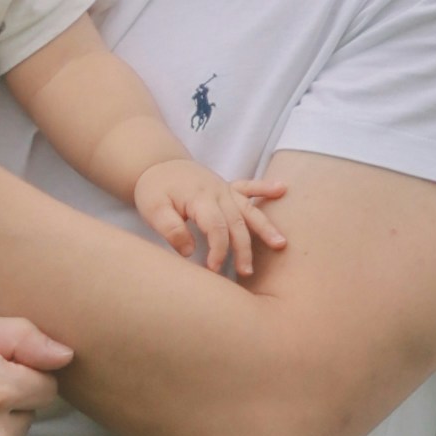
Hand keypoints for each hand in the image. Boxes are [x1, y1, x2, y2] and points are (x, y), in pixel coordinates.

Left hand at [132, 159, 289, 277]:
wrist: (157, 164)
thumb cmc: (154, 189)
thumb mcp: (153, 209)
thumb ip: (170, 229)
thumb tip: (189, 251)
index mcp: (199, 198)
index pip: (216, 227)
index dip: (218, 249)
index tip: (214, 269)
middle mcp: (217, 192)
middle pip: (236, 223)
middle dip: (243, 249)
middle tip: (245, 271)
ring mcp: (225, 189)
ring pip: (248, 210)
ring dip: (265, 227)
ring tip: (280, 244)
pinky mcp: (228, 187)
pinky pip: (249, 187)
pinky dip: (266, 188)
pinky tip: (283, 189)